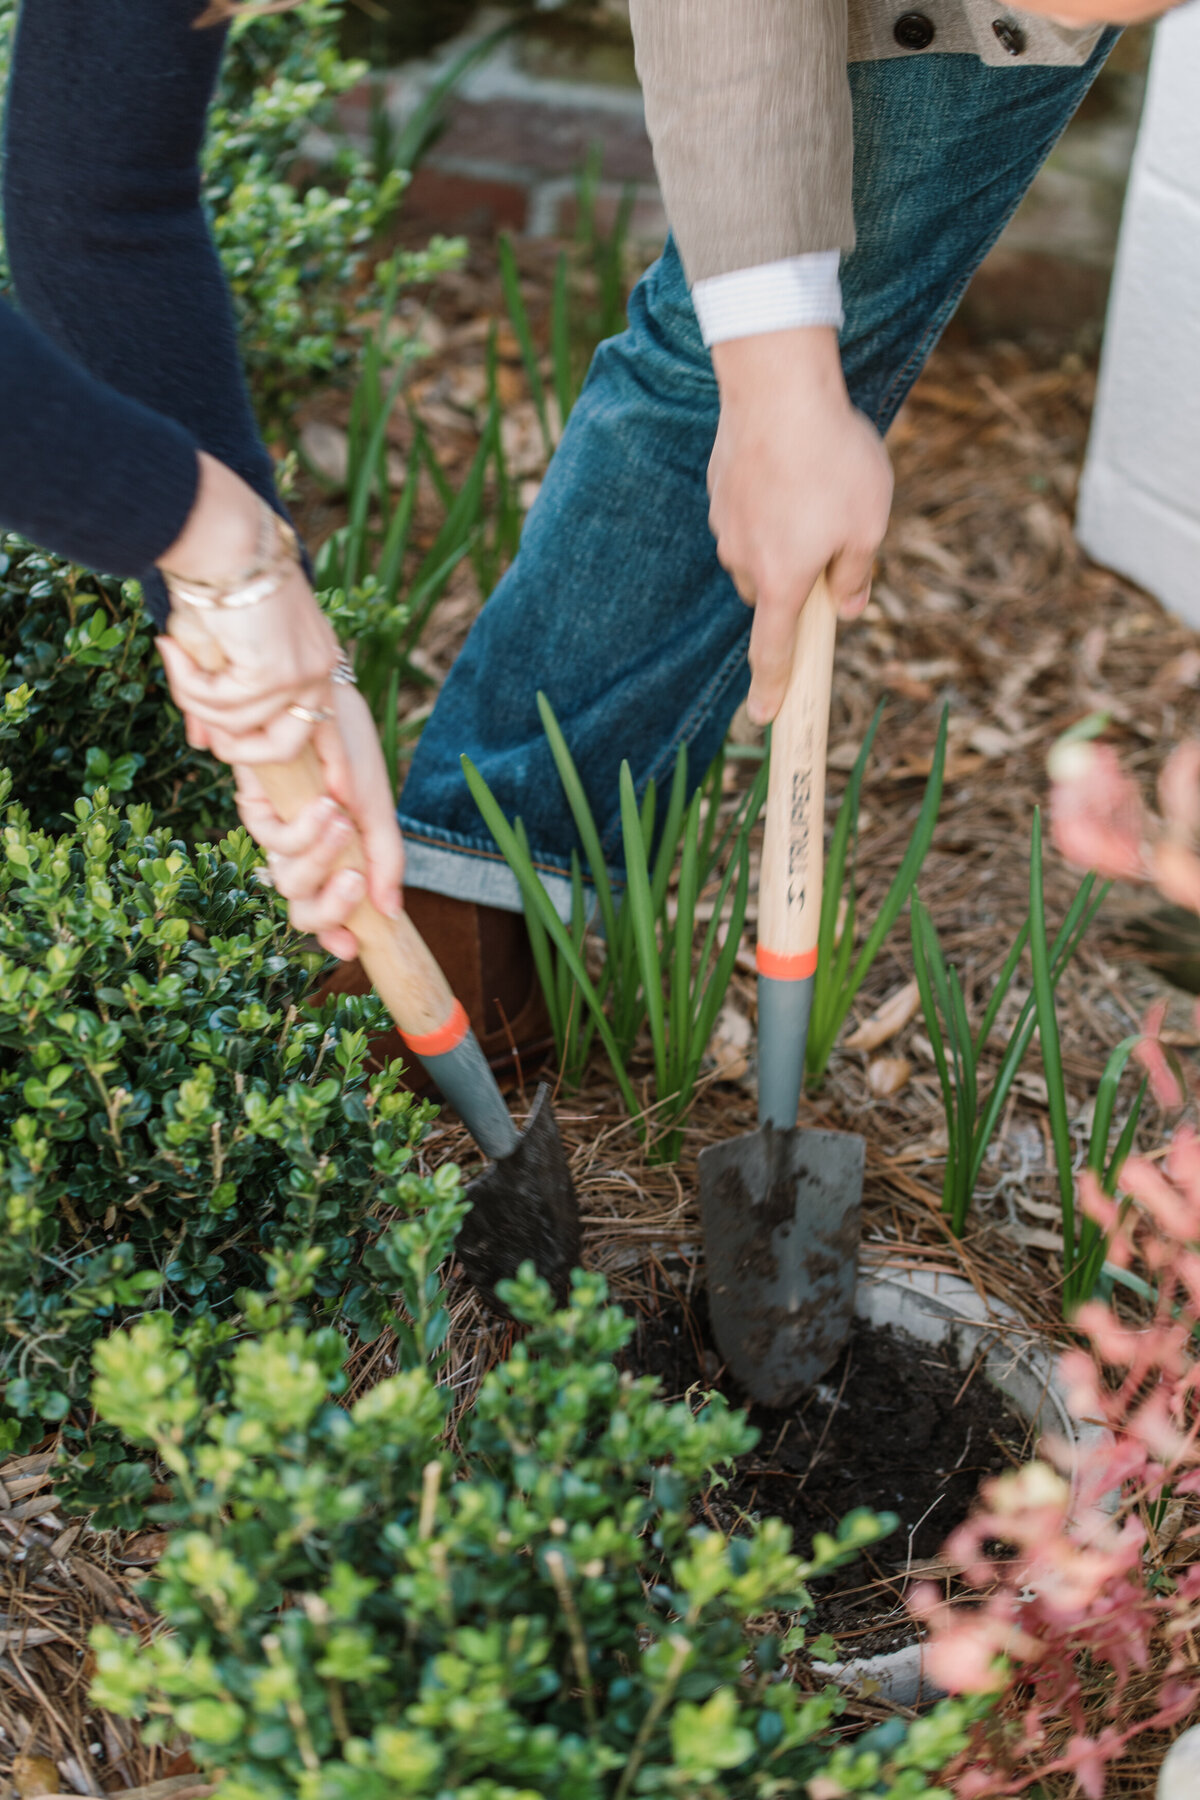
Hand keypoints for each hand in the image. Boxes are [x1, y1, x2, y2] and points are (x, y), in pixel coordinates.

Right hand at [155, 451, 340, 757]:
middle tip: (201, 727)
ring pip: (239, 725)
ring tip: (175, 656)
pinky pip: (222, 704)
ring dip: (194, 700)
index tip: (251, 751)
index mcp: (316, 656)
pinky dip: (189, 684)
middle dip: (236, 748)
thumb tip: (202, 742)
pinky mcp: (274, 672)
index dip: (279, 749)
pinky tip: (173, 647)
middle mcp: (321, 667)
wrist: (221, 531)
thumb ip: (220, 695)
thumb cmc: (217, 574)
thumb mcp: (223, 644)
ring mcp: (302, 672)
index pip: (313, 725)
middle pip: (286, 747)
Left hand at [231, 683, 404, 959]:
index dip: (334, 935)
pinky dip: (301, 828)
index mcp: (334, 859)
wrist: (325, 699)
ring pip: (286, 879)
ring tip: (341, 820)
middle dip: (330, 905)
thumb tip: (391, 913)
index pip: (327, 914)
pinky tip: (324, 803)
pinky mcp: (254, 807)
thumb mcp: (377, 805)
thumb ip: (385, 858)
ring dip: (318, 856)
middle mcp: (303, 854)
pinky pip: (271, 839)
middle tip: (355, 880)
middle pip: (301, 909)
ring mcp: (278, 832)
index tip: (352, 947)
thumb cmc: (352, 750)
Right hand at [708, 326, 892, 724]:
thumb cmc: (832, 458)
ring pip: (758, 552)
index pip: (773, 650)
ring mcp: (725, 524)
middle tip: (837, 540)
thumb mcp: (869, 522)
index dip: (772, 687)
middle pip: (770, 596)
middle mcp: (744, 560)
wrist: (778, 386)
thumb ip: (858, 573)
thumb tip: (851, 606)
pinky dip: (769, 503)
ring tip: (819, 484)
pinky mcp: (718, 490)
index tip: (764, 718)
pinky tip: (793, 464)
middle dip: (798, 583)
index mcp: (782, 581)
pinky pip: (747, 514)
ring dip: (785, 537)